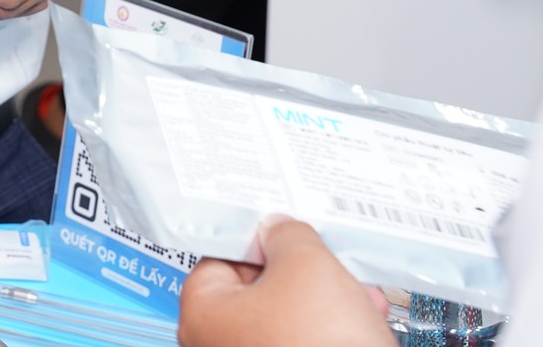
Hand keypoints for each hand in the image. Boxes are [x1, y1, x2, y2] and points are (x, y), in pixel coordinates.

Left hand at [179, 218, 391, 346]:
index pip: (218, 261)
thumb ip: (287, 235)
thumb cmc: (321, 342)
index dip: (254, 242)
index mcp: (203, 316)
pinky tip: (364, 318)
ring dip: (324, 302)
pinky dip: (331, 330)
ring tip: (356, 291)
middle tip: (322, 260)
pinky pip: (305, 343)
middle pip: (256, 292)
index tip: (280, 233)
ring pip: (287, 320)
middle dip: (299, 274)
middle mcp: (219, 346)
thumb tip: (278, 230)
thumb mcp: (306, 263)